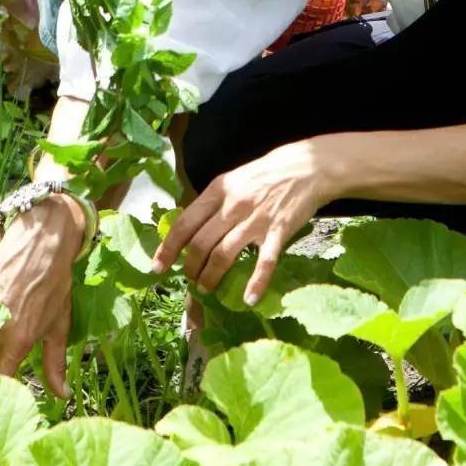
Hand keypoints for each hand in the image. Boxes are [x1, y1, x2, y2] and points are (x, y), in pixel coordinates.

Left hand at [151, 139, 339, 302]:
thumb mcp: (234, 180)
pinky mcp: (278, 231)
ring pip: (224, 255)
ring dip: (211, 277)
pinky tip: (249, 299)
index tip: (157, 267)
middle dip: (190, 268)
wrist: (308, 166)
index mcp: (219, 190)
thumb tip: (191, 230)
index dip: (168, 248)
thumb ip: (214, 203)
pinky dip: (256, 283)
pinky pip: (264, 262)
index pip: (185, 223)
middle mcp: (233, 205)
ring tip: (207, 289)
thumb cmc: (267, 174)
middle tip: (190, 280)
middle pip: (201, 244)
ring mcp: (256, 220)